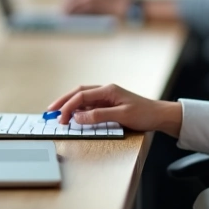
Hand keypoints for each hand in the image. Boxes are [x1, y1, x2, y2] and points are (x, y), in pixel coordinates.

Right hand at [46, 83, 182, 137]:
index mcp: (108, 90)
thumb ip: (99, 116)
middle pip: (78, 93)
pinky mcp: (109, 104)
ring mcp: (107, 97)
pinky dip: (79, 110)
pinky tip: (73, 116)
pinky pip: (90, 105)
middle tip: (49, 111)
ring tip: (58, 114)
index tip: (61, 118)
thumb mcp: (122, 115)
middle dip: (63, 101)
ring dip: (70, 106)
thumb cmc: (144, 114)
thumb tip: (78, 118)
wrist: (159, 115)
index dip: (69, 106)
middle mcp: (106, 91)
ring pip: (83, 99)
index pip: (82, 96)